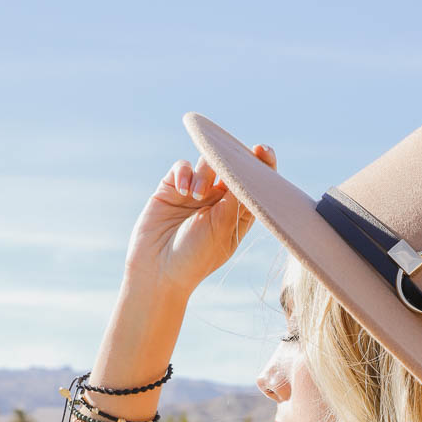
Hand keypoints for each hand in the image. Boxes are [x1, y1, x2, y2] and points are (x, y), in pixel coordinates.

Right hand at [124, 144, 276, 297]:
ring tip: (197, 195)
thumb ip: (235, 197)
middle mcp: (218, 201)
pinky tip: (183, 191)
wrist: (158, 271)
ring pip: (207, 163)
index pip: (253, 184)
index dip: (262, 165)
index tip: (263, 151)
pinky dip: (184, 173)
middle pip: (232, 167)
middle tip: (242, 150)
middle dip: (236, 156)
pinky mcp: (171, 188)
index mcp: (237, 213)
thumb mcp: (222, 228)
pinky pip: (182, 167)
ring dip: (205, 173)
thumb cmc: (196, 257)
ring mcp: (194, 193)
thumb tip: (247, 168)